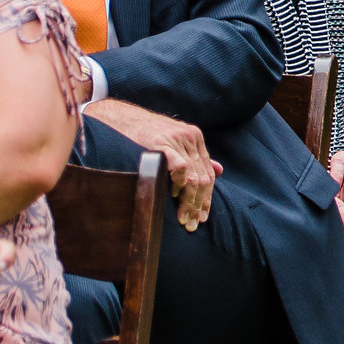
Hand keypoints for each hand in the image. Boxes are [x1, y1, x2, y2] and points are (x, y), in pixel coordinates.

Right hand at [87, 96, 218, 230]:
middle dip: (199, 205)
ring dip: (189, 202)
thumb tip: (219, 171)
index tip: (203, 217)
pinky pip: (181, 166)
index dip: (207, 198)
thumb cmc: (148, 134)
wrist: (123, 118)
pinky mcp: (163, 143)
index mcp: (196, 139)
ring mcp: (178, 140)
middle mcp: (191, 138)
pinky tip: (174, 195)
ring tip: (184, 218)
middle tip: (193, 224)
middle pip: (203, 178)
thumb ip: (197, 157)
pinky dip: (180, 183)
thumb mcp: (177, 142)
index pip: (208, 174)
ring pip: (193, 177)